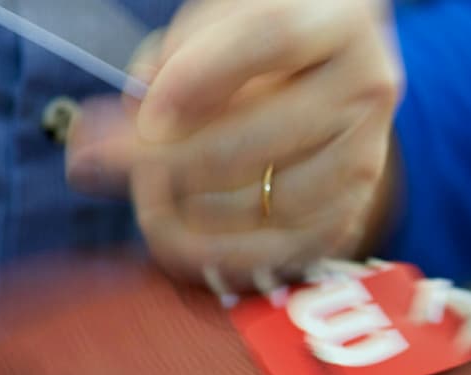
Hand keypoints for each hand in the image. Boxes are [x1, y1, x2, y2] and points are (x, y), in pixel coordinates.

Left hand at [69, 0, 403, 288]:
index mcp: (338, 20)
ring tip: (139, 197)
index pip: (273, 39)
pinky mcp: (351, 213)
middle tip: (105, 164)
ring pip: (270, 201)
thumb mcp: (219, 23)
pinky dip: (222, 255)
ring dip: (190, 210)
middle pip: (263, 134)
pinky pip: (283, 251)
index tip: (143, 113)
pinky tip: (174, 243)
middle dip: (172, 159)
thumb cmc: (259, 47)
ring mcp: (365, 158)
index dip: (201, 77)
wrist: (326, 81)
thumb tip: (135, 116)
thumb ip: (176, 55)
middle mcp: (366, 89)